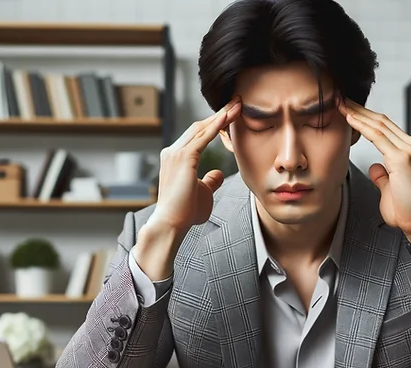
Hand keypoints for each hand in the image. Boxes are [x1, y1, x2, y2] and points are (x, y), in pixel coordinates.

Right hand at [143, 96, 242, 237]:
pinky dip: (216, 125)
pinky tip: (228, 116)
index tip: (231, 113)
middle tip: (238, 101)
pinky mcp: (183, 158)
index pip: (198, 134)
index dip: (215, 123)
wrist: (172, 223)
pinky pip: (202, 137)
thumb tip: (218, 173)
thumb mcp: (202, 192)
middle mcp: (173, 151)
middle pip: (200, 126)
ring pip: (202, 128)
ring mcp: (176, 153)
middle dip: (220, 113)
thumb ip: (209, 180)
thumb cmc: (185, 211)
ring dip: (221, 115)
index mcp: (176, 157)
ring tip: (237, 104)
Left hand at [337, 97, 410, 241]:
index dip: (365, 117)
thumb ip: (383, 175)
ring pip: (379, 124)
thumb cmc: (405, 209)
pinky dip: (362, 126)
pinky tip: (349, 118)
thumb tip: (375, 167)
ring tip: (341, 104)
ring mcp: (408, 150)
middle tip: (341, 99)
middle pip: (381, 121)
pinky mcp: (402, 158)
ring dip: (358, 113)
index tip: (348, 110)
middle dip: (359, 109)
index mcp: (408, 150)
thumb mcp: (389, 188)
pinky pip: (378, 137)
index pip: (384, 127)